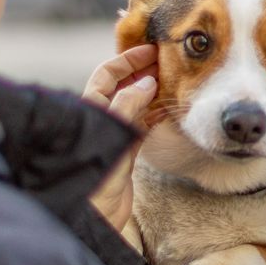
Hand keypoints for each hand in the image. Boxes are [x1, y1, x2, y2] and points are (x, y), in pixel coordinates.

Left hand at [85, 45, 158, 230]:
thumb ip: (128, 104)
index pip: (108, 73)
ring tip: (174, 80)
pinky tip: (170, 108)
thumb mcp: (112, 133)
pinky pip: (143, 123)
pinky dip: (156, 113)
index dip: (128, 59)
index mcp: (91, 108)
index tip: (152, 50)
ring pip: (136, 103)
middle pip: (123, 85)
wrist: (96, 214)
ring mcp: (115, 133)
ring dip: (152, 91)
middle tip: (169, 62)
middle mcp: (102, 116)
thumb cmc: (96, 175)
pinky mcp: (127, 150)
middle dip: (144, 71)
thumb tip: (148, 81)